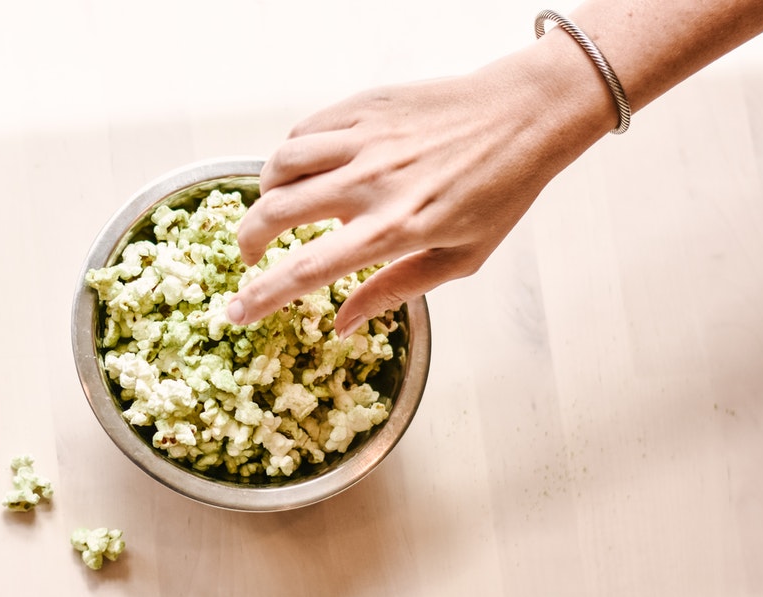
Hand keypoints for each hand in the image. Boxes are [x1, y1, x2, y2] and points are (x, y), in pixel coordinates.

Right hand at [227, 44, 609, 335]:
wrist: (526, 114)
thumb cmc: (500, 191)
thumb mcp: (461, 259)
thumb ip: (395, 291)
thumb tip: (342, 323)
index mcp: (395, 229)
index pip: (308, 269)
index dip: (262, 295)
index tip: (235, 312)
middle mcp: (371, 183)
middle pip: (275, 211)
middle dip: (248, 239)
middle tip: (252, 255)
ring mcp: (365, 139)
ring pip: (280, 164)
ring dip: (265, 194)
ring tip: (276, 208)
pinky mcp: (365, 106)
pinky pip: (304, 129)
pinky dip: (290, 154)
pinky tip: (303, 168)